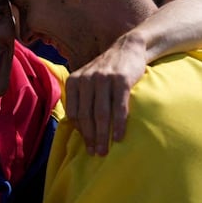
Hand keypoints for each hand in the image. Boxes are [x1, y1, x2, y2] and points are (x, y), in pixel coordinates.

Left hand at [66, 33, 146, 155]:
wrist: (127, 48)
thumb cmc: (106, 71)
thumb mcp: (87, 80)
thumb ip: (80, 98)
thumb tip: (77, 128)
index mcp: (74, 81)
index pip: (74, 113)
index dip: (79, 131)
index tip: (86, 145)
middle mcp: (86, 79)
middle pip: (86, 115)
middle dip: (90, 137)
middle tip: (95, 153)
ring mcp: (103, 79)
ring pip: (101, 114)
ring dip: (102, 135)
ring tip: (105, 151)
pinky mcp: (121, 80)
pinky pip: (119, 107)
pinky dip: (119, 124)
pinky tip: (119, 137)